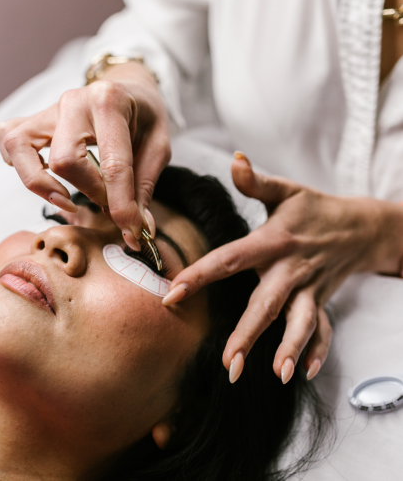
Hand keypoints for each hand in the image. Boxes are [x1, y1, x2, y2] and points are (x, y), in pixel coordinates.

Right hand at [0, 62, 170, 249]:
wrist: (127, 87)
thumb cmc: (144, 117)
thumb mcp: (158, 147)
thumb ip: (144, 187)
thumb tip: (138, 229)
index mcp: (109, 101)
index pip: (113, 165)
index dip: (122, 207)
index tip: (132, 233)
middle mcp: (73, 101)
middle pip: (65, 161)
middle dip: (90, 193)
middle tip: (109, 202)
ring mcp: (48, 109)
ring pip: (21, 148)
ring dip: (42, 184)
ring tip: (68, 200)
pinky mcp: (34, 119)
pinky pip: (8, 140)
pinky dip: (19, 164)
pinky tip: (44, 177)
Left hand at [163, 153, 402, 382]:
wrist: (362, 225)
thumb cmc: (314, 207)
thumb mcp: (286, 190)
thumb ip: (256, 181)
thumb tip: (233, 159)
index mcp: (274, 241)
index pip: (230, 259)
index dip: (200, 275)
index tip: (172, 294)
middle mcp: (291, 269)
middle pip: (267, 303)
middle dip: (248, 333)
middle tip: (228, 362)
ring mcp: (310, 288)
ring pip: (300, 322)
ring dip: (289, 348)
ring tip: (276, 375)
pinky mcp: (323, 300)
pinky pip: (324, 329)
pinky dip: (317, 350)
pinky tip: (304, 373)